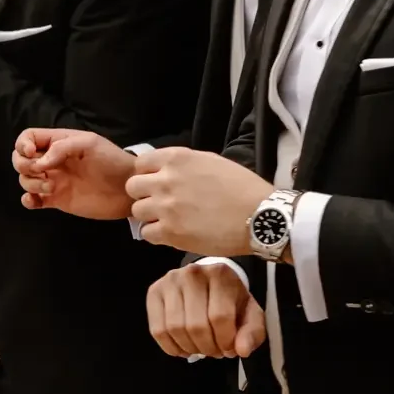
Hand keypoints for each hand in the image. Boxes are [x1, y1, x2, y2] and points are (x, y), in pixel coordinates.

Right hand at [15, 129, 136, 219]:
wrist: (129, 189)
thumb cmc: (111, 161)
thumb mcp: (89, 144)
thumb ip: (62, 148)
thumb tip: (38, 164)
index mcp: (58, 143)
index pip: (28, 138)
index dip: (22, 145)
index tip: (31, 154)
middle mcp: (51, 161)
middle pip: (20, 159)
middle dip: (23, 165)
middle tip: (41, 172)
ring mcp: (53, 181)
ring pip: (25, 180)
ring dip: (30, 183)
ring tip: (51, 187)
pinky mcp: (56, 200)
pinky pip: (33, 200)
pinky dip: (28, 201)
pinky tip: (36, 201)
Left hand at [125, 149, 273, 256]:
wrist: (260, 216)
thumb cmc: (242, 188)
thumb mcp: (210, 161)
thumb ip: (183, 165)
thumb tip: (165, 171)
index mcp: (176, 159)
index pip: (140, 164)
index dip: (147, 175)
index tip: (157, 184)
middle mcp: (165, 180)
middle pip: (132, 187)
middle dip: (144, 195)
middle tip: (161, 203)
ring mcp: (165, 207)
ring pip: (137, 211)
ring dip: (150, 216)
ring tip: (169, 219)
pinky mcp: (170, 232)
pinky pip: (146, 233)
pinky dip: (157, 234)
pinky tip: (173, 232)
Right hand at [146, 264, 265, 358]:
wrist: (210, 283)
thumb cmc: (231, 301)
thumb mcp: (251, 315)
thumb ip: (253, 332)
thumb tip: (242, 350)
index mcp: (220, 275)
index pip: (219, 317)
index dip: (225, 341)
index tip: (230, 349)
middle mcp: (192, 274)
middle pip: (196, 325)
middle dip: (207, 347)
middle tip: (214, 351)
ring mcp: (169, 282)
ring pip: (174, 328)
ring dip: (189, 348)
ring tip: (200, 348)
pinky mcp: (154, 292)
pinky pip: (157, 329)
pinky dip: (170, 347)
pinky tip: (183, 348)